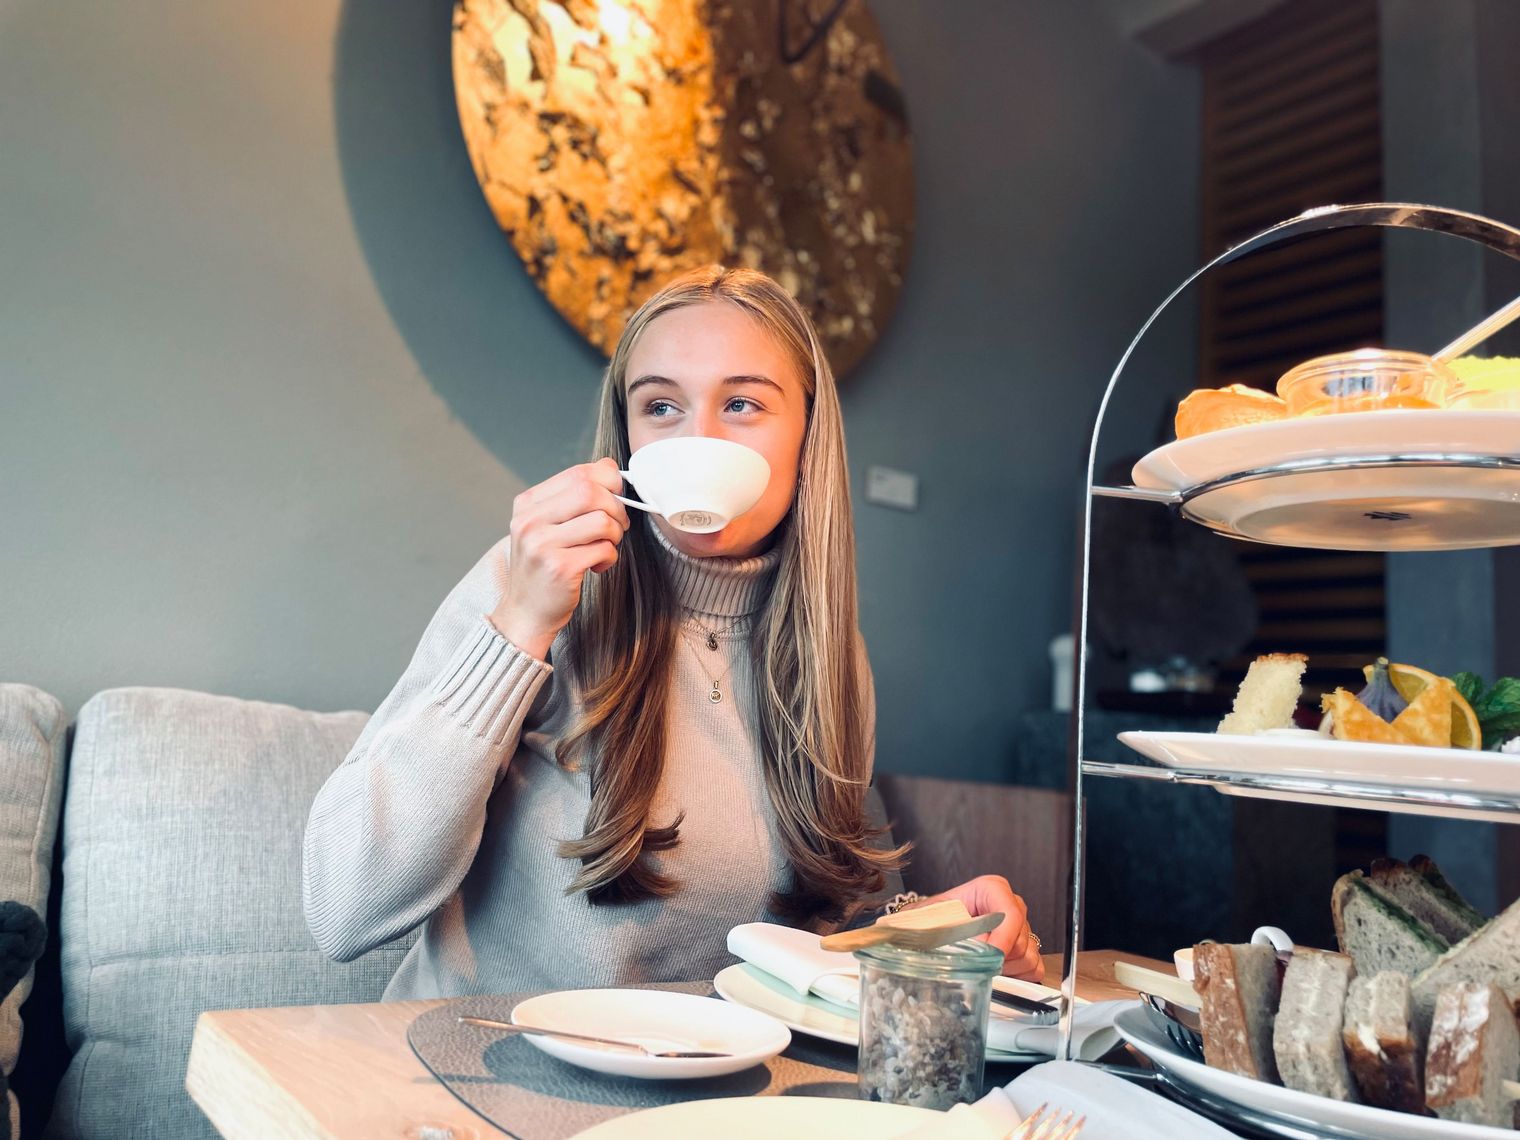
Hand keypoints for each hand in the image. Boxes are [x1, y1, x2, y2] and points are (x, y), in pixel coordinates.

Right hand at [490, 459, 629, 660]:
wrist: (526, 612)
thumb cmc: (544, 567)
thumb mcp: (547, 526)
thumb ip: (573, 497)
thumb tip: (609, 467)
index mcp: (528, 504)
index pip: (578, 473)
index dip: (607, 481)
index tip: (614, 497)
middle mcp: (530, 521)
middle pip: (590, 491)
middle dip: (616, 507)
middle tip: (617, 525)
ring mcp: (542, 544)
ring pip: (602, 520)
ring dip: (615, 534)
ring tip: (605, 547)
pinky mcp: (560, 568)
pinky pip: (604, 549)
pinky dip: (609, 557)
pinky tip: (597, 566)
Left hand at [922, 875, 1041, 980]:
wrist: (934, 928)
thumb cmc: (934, 920)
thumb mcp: (933, 919)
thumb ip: (950, 930)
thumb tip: (968, 948)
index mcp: (992, 889)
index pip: (1010, 915)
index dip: (1001, 940)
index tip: (989, 957)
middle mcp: (1011, 905)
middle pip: (1019, 940)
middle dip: (996, 957)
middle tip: (973, 959)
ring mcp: (1022, 927)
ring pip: (1027, 957)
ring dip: (1003, 968)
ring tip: (981, 962)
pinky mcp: (1028, 948)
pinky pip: (1033, 968)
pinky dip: (1015, 976)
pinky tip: (995, 969)